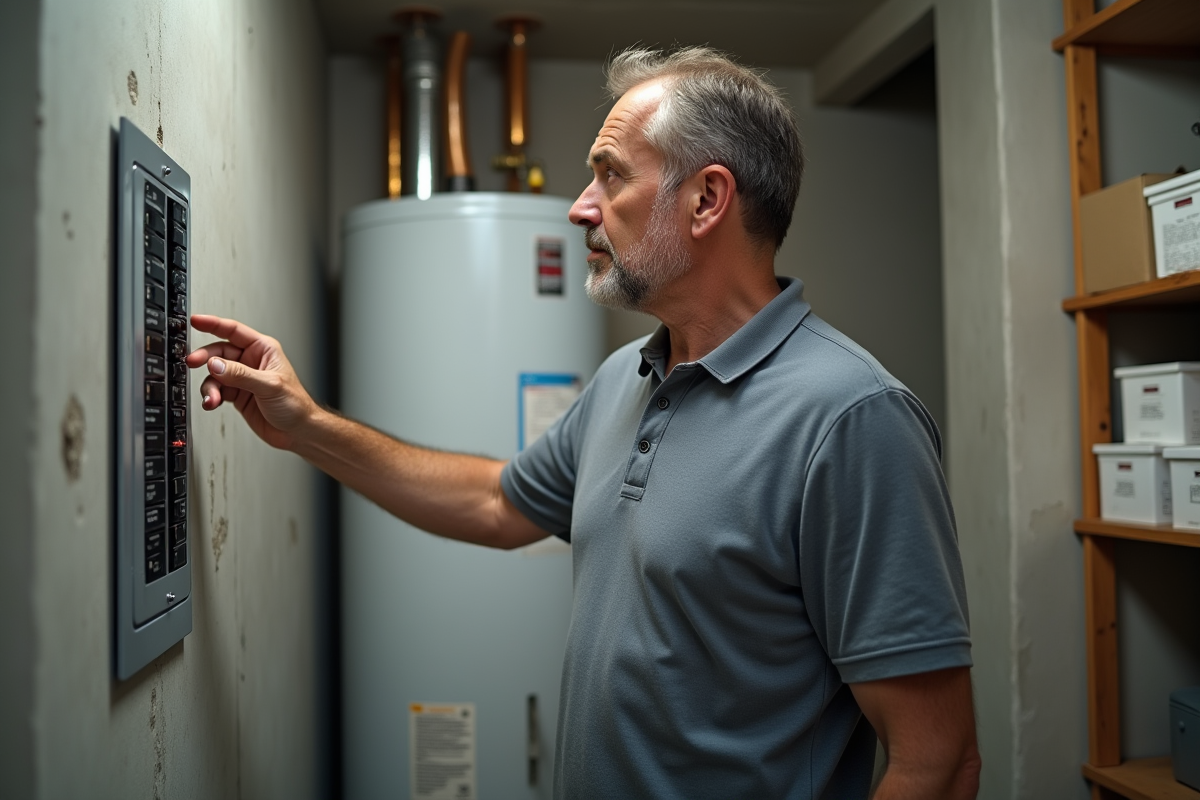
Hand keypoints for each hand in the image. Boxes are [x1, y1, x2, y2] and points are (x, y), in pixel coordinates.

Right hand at [186, 314, 318, 450]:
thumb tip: (215, 364)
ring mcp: (242, 378)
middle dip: (205, 358)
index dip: (213, 324)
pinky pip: (216, 390)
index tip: (196, 321)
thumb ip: (241, 374)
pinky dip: (211, 396)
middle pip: (219, 352)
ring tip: (212, 397)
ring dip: (210, 386)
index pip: (234, 331)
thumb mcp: (269, 385)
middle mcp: (251, 361)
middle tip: (192, 363)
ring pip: (215, 374)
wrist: (297, 432)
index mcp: (263, 350)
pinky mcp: (237, 394)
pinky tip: (212, 403)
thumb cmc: (295, 405)